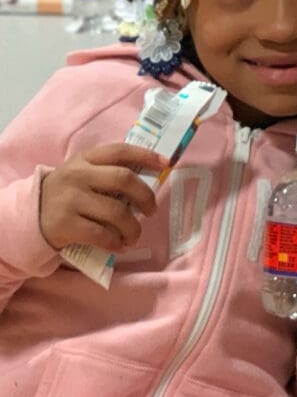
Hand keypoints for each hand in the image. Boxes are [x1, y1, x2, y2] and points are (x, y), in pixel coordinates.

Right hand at [40, 143, 169, 251]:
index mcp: (85, 159)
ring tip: (134, 235)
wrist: (30, 217)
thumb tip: (149, 180)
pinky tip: (119, 246)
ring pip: (118, 212)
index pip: (120, 151)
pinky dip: (116, 243)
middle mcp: (78, 176)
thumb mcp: (81, 174)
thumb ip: (107, 173)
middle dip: (146, 196)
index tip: (166, 164)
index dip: (145, 156)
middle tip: (151, 210)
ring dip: (133, 228)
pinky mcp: (67, 224)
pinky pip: (102, 235)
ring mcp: (72, 200)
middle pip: (124, 180)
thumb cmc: (66, 195)